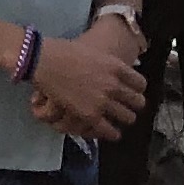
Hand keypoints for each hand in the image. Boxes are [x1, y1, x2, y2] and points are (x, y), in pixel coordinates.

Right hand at [25, 17, 145, 139]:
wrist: (42, 60)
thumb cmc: (61, 50)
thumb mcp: (91, 52)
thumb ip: (105, 65)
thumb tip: (109, 73)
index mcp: (115, 66)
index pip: (140, 84)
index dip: (137, 89)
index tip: (131, 91)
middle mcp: (114, 84)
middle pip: (138, 102)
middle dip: (133, 105)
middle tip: (125, 106)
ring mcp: (103, 101)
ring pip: (128, 118)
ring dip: (123, 118)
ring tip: (117, 118)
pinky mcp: (91, 115)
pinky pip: (111, 131)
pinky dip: (112, 133)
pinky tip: (109, 131)